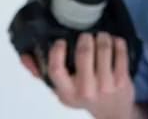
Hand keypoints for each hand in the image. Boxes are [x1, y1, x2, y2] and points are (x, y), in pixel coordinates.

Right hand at [20, 32, 134, 118]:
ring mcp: (106, 85)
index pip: (56, 70)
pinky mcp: (122, 80)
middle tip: (85, 36)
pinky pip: (120, 52)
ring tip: (100, 36)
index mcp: (66, 92)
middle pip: (84, 53)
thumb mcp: (61, 90)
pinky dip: (117, 41)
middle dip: (85, 38)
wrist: (112, 112)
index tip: (60, 41)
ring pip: (104, 49)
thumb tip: (25, 56)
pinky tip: (113, 41)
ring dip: (102, 37)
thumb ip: (43, 73)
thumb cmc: (83, 95)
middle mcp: (86, 90)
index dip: (57, 52)